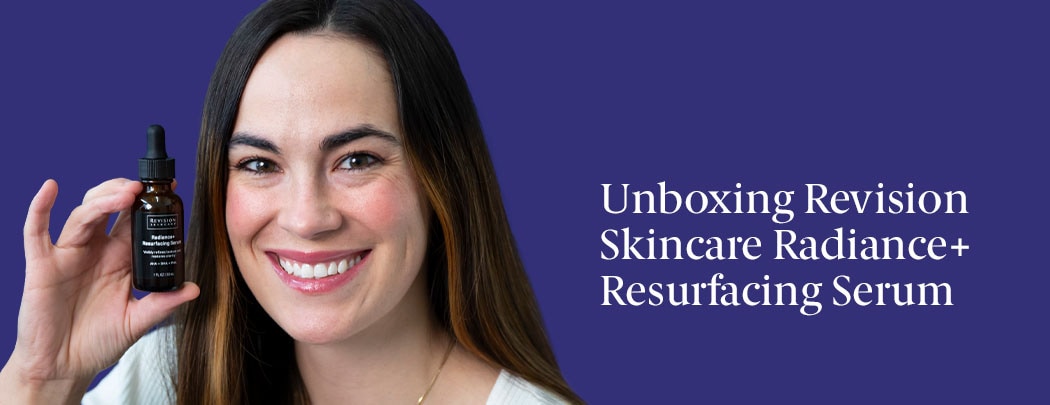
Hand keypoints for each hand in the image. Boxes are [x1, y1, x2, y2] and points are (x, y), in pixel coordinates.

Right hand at [0, 179, 198, 401]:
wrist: (63, 366)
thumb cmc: (98, 343)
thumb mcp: (137, 322)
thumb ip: (162, 304)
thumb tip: (194, 288)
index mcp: (120, 259)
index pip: (135, 222)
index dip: (149, 204)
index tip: (170, 189)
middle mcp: (96, 251)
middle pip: (109, 208)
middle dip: (126, 192)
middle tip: (144, 187)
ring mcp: (68, 255)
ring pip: (83, 215)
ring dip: (102, 199)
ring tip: (124, 193)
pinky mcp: (42, 265)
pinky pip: (36, 231)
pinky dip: (40, 208)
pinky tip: (51, 188)